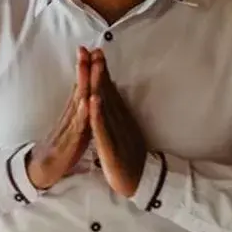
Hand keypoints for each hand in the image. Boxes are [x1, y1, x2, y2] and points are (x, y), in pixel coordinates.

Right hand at [26, 48, 93, 190]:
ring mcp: (69, 127)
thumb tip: (87, 94)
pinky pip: (77, 126)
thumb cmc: (62, 148)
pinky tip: (87, 101)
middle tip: (88, 48)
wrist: (43, 170)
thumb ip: (80, 111)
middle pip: (79, 88)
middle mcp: (71, 115)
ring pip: (78, 102)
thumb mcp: (74, 126)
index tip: (93, 48)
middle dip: (84, 68)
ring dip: (84, 83)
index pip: (82, 86)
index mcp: (75, 112)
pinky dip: (83, 113)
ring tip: (88, 67)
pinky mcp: (69, 141)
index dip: (87, 68)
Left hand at [88, 50, 148, 197]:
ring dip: (100, 84)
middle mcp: (118, 121)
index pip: (108, 91)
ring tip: (96, 64)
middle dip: (101, 70)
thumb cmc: (127, 158)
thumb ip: (117, 116)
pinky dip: (97, 113)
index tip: (96, 52)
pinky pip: (102, 128)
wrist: (138, 182)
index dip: (102, 72)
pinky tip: (93, 99)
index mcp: (118, 118)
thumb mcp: (121, 132)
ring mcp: (115, 132)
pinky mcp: (110, 146)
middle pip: (107, 92)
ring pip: (105, 104)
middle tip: (96, 49)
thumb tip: (113, 99)